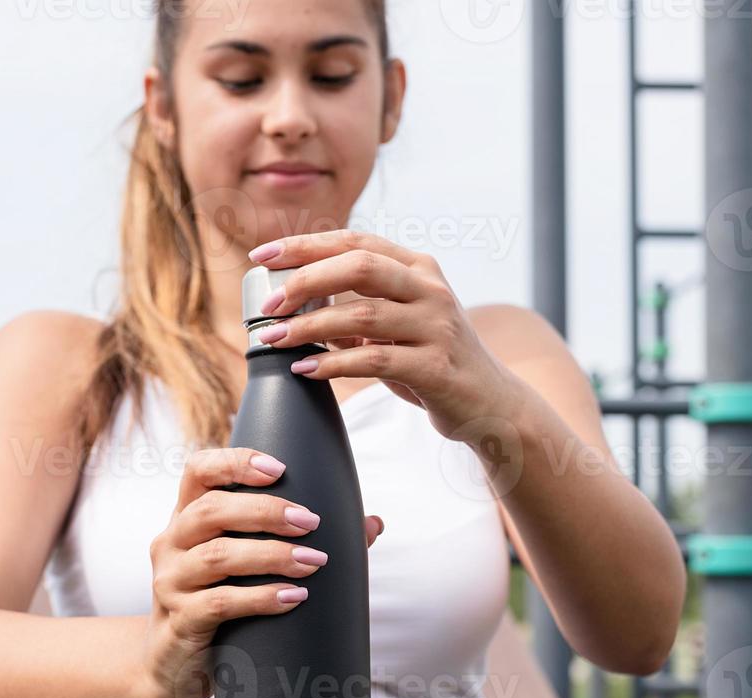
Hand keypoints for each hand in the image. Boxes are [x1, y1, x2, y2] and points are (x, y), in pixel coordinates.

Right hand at [141, 447, 383, 697]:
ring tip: (313, 561)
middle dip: (266, 511)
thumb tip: (371, 524)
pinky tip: (293, 597)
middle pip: (211, 509)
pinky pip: (219, 603)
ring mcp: (170, 582)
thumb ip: (302, 540)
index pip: (198, 470)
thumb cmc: (217, 605)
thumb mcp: (247, 568)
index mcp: (186, 517)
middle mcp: (172, 542)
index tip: (280, 468)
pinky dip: (260, 598)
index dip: (236, 462)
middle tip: (311, 522)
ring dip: (271, 554)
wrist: (170, 667)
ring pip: (217, 556)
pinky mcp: (180, 621)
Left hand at [247, 229, 520, 442]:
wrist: (490, 403)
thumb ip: (357, 303)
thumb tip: (292, 299)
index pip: (355, 241)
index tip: (261, 255)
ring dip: (310, 327)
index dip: (305, 245)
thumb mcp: (397, 322)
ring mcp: (437, 326)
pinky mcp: (436, 367)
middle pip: (359, 266)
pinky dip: (334, 364)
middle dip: (305, 281)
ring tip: (274, 340)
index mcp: (418, 267)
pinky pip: (375, 360)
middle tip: (268, 305)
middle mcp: (430, 289)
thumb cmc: (431, 359)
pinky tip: (305, 369)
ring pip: (362, 314)